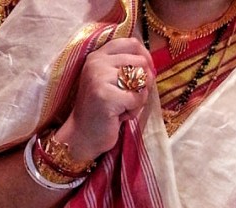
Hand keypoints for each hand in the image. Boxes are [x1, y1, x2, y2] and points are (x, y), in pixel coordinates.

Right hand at [54, 38, 154, 161]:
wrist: (82, 136)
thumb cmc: (102, 111)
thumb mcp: (111, 83)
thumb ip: (126, 70)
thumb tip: (152, 68)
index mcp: (98, 56)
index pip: (131, 43)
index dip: (146, 57)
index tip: (147, 74)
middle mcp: (97, 62)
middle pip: (140, 62)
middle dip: (143, 84)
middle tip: (130, 100)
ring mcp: (99, 77)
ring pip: (140, 80)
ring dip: (138, 99)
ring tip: (123, 109)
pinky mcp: (106, 95)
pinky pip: (137, 98)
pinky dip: (134, 111)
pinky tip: (120, 117)